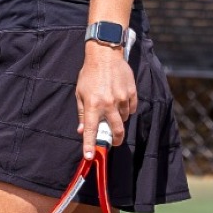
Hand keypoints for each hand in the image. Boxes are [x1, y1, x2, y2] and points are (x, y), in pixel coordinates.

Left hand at [75, 41, 136, 155]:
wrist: (105, 55)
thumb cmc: (89, 74)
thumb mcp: (80, 93)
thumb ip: (82, 113)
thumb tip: (82, 130)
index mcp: (93, 104)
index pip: (91, 130)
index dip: (89, 145)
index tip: (90, 157)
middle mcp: (108, 103)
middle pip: (116, 130)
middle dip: (115, 139)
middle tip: (113, 141)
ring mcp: (122, 98)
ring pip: (124, 119)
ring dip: (119, 119)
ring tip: (112, 108)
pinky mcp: (132, 93)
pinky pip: (131, 109)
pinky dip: (126, 109)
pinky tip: (120, 101)